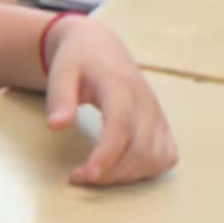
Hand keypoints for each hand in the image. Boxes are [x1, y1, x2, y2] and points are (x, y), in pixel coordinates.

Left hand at [42, 16, 177, 185]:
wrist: (99, 46)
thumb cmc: (77, 60)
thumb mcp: (61, 72)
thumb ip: (59, 98)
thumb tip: (56, 126)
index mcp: (120, 86)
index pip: (121, 125)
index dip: (107, 154)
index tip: (86, 174)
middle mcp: (146, 102)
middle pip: (141, 148)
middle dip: (112, 171)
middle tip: (79, 176)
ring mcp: (157, 114)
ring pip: (156, 157)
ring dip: (127, 175)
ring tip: (96, 174)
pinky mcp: (162, 124)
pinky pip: (166, 155)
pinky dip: (147, 170)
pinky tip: (121, 170)